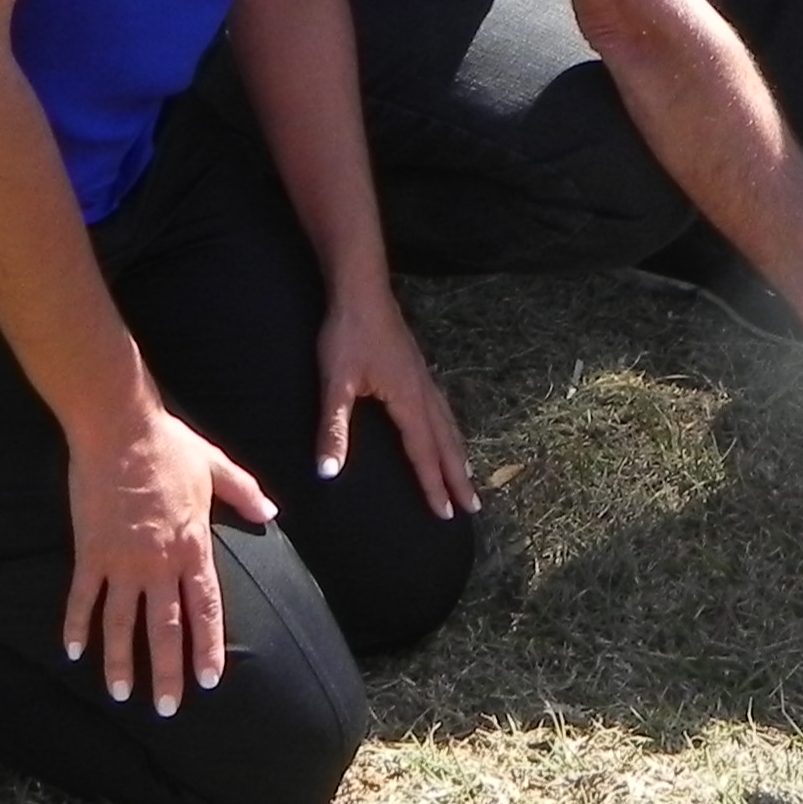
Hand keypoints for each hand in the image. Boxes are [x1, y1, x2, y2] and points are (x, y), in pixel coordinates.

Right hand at [63, 394, 278, 714]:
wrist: (120, 428)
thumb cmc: (169, 444)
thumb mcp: (217, 466)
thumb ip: (244, 492)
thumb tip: (270, 510)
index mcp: (193, 547)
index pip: (205, 609)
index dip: (207, 647)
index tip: (210, 681)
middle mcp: (159, 563)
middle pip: (165, 629)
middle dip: (167, 673)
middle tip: (168, 708)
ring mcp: (122, 561)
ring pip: (121, 624)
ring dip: (122, 662)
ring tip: (123, 694)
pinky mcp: (90, 552)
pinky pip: (83, 598)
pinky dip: (76, 627)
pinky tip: (72, 653)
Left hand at [315, 286, 479, 519]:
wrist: (360, 289)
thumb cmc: (347, 334)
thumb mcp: (336, 383)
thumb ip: (334, 428)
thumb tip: (328, 472)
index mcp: (407, 399)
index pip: (423, 452)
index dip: (433, 485)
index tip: (446, 514)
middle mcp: (423, 391)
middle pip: (446, 442)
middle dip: (458, 477)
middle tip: (474, 507)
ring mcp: (423, 377)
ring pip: (448, 425)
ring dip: (458, 454)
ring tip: (467, 476)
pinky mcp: (416, 367)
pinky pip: (442, 409)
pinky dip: (450, 430)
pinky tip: (445, 431)